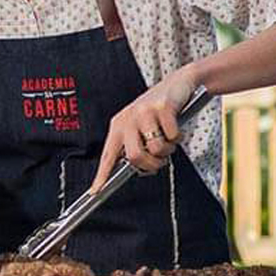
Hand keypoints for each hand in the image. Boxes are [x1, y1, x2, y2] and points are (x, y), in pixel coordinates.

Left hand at [90, 67, 197, 192]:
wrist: (180, 84)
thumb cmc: (160, 111)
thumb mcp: (143, 128)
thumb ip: (139, 147)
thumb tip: (141, 170)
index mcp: (119, 126)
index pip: (108, 154)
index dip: (102, 174)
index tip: (95, 191)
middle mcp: (127, 119)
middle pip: (134, 156)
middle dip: (151, 164)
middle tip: (160, 159)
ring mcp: (144, 112)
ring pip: (156, 148)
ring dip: (168, 149)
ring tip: (169, 137)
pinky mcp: (162, 108)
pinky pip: (173, 136)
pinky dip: (178, 136)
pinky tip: (176, 124)